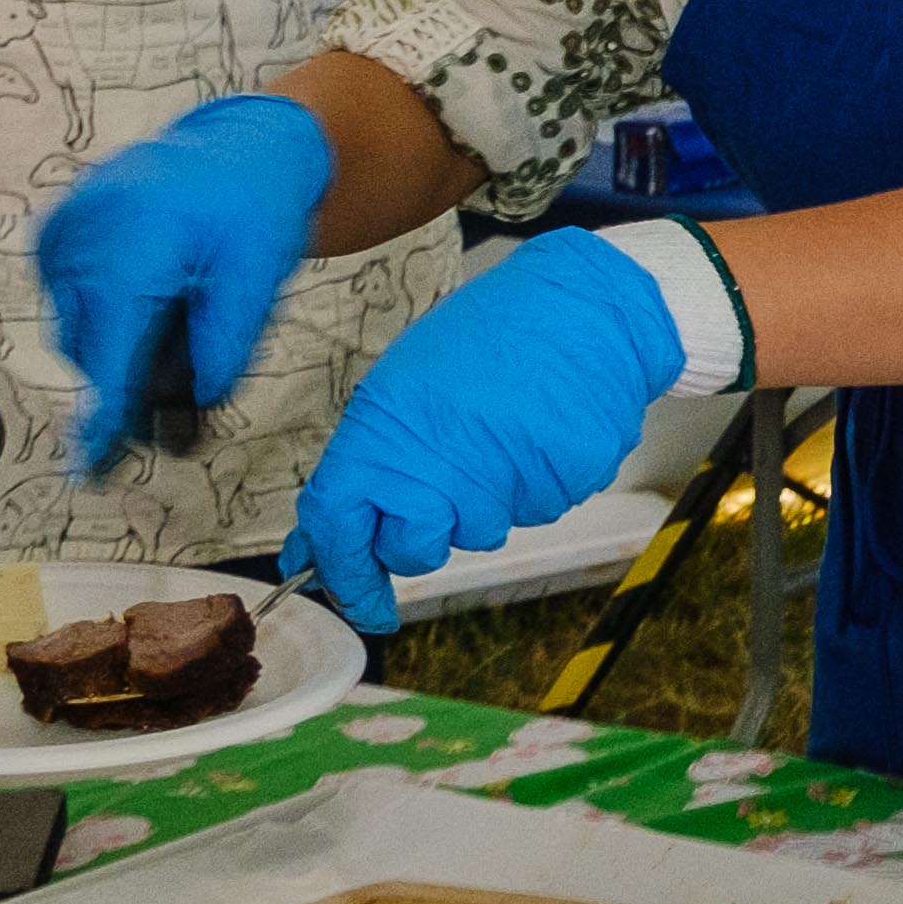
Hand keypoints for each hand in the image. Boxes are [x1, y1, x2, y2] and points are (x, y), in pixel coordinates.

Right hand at [39, 93, 335, 464]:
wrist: (241, 145)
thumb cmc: (256, 210)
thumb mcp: (256, 283)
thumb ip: (223, 350)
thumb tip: (193, 406)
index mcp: (128, 251)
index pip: (108, 357)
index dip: (103, 419)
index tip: (88, 470)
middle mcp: (79, 241)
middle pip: (90, 350)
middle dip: (128, 380)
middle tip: (180, 397)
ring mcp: (60, 233)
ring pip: (77, 329)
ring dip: (121, 344)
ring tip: (181, 314)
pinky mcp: (54, 233)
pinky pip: (71, 299)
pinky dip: (108, 313)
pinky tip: (156, 291)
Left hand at [276, 238, 683, 628]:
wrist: (584, 306)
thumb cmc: (488, 338)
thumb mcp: (402, 386)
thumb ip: (364, 466)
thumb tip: (318, 544)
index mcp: (387, 435)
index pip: (340, 529)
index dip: (343, 573)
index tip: (356, 598)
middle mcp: (443, 468)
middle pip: (416, 550)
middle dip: (423, 535)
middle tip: (446, 480)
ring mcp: (506, 482)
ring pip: (483, 529)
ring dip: (487, 498)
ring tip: (502, 432)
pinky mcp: (562, 486)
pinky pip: (537, 510)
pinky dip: (535, 481)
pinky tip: (539, 431)